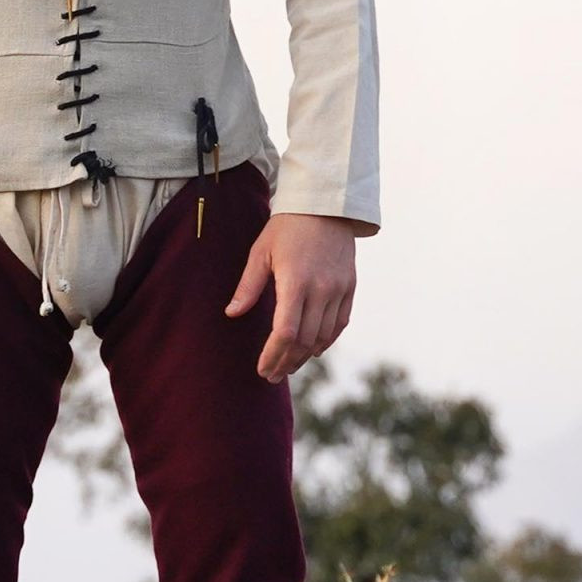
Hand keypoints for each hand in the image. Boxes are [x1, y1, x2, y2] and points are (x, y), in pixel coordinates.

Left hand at [224, 213, 360, 382]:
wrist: (326, 206)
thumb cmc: (286, 228)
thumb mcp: (260, 252)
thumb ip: (248, 286)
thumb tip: (231, 313)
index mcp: (295, 281)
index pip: (285, 332)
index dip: (273, 355)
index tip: (262, 369)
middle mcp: (321, 289)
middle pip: (304, 340)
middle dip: (286, 362)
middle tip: (271, 375)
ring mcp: (339, 289)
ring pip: (323, 336)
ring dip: (304, 355)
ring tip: (288, 366)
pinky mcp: (350, 287)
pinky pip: (339, 324)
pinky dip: (326, 341)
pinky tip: (312, 350)